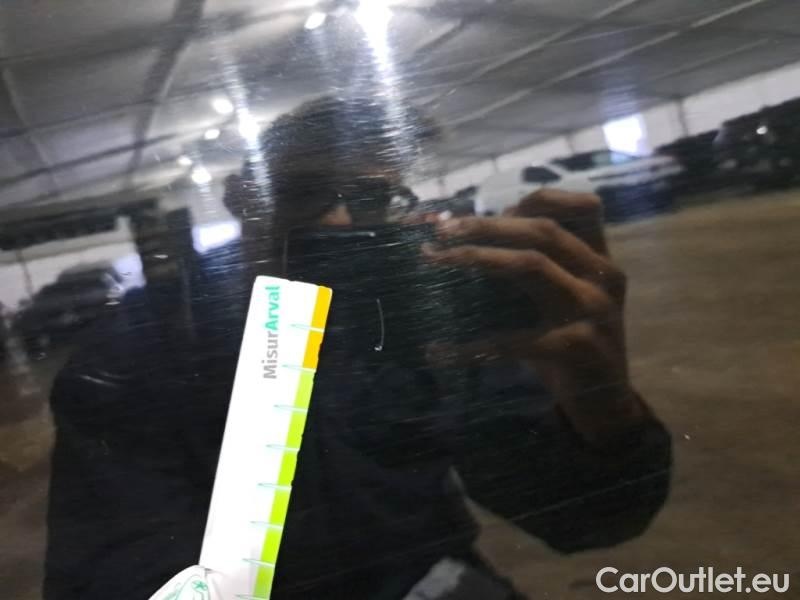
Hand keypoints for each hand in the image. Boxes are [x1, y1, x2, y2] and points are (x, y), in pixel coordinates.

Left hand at [423, 189, 645, 444]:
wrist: (607, 404)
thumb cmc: (571, 344)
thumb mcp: (559, 299)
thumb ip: (533, 268)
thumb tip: (471, 240)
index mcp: (600, 259)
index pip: (582, 207)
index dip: (532, 200)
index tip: (486, 209)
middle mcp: (603, 276)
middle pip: (544, 230)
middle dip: (488, 224)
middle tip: (441, 231)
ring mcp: (595, 309)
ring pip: (532, 265)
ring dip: (478, 257)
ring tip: (436, 260)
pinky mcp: (579, 346)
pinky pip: (516, 340)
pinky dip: (474, 346)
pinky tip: (441, 353)